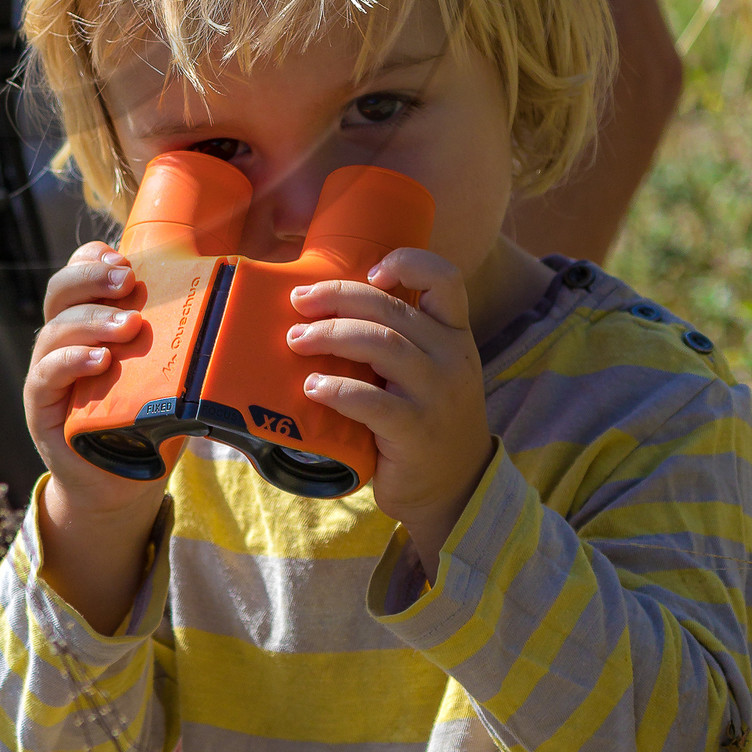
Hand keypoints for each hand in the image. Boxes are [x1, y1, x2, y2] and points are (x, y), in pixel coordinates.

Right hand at [24, 245, 155, 514]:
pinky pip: (47, 374)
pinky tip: (101, 361)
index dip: (95, 259)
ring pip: (55, 329)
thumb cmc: (147, 421)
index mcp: (89, 320)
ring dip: (92, 320)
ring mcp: (48, 371)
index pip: (79, 272)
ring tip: (129, 325)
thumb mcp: (166, 374)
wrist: (120, 485)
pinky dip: (72, 360)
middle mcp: (62, 339)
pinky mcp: (42, 407)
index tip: (126, 260)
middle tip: (127, 279)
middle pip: (61, 289)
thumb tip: (232, 312)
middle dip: (92, 277)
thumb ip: (179, 342)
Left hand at [284, 246, 491, 577]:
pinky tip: (312, 386)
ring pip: (382, 344)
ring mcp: (437, 395)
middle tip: (299, 303)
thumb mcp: (427, 369)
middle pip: (392, 308)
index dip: (408, 263)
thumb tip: (320, 305)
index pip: (446, 280)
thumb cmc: (423, 418)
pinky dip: (337, 389)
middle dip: (338, 297)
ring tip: (296, 340)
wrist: (455, 488)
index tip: (370, 272)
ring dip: (331, 336)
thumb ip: (396, 337)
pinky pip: (373, 401)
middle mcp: (452, 357)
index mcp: (454, 334)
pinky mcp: (416, 432)